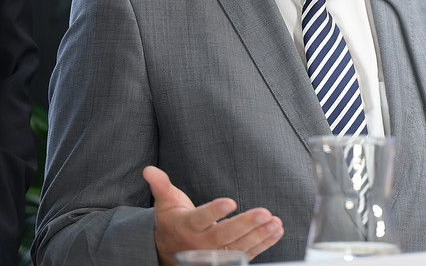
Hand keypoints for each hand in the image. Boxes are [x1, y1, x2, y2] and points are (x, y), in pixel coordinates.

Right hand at [143, 166, 283, 265]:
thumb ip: (161, 186)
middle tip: (264, 213)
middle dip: (245, 225)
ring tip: (275, 223)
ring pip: (238, 247)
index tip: (230, 201)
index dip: (214, 211)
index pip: (200, 218)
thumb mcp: (165, 204)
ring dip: (259, 236)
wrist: (167, 252)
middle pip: (223, 236)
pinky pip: (247, 254)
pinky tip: (276, 231)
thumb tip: (149, 170)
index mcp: (187, 226)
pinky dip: (264, 244)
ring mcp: (214, 254)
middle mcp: (201, 243)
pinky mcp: (227, 260)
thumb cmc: (172, 222)